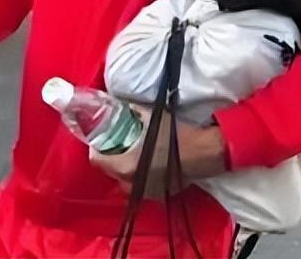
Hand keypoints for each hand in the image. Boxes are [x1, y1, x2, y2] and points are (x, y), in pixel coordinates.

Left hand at [89, 107, 226, 199]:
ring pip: (125, 180)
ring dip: (126, 167)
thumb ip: (131, 112)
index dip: (97, 146)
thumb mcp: (151, 117)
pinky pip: (141, 185)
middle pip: (110, 170)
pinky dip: (141, 175)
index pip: (96, 159)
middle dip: (112, 156)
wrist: (203, 151)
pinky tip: (150, 162)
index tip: (102, 137)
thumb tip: (118, 105)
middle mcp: (131, 182)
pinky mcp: (157, 194)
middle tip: (119, 142)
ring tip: (135, 152)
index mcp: (125, 164)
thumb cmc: (176, 133)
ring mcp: (145, 191)